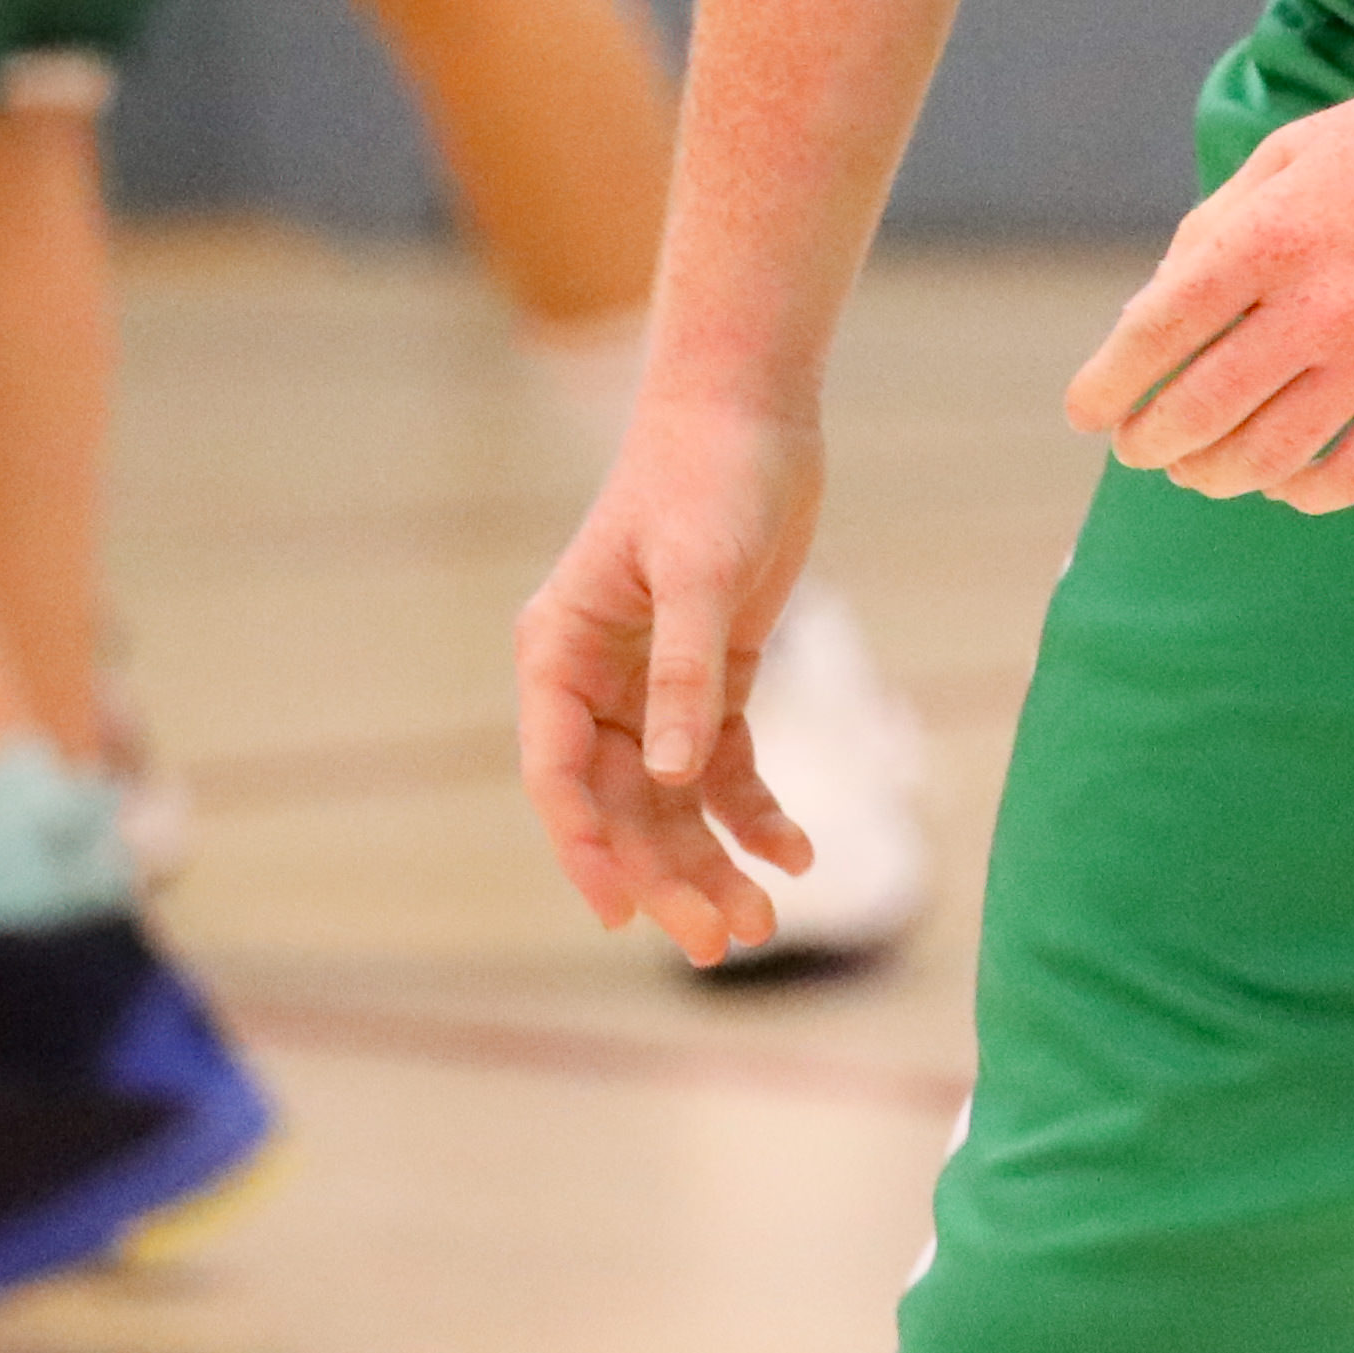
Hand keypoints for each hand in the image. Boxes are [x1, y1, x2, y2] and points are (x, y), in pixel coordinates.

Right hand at [515, 398, 823, 966]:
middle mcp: (596, 680)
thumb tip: (670, 776)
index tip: (621, 912)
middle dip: (666, 875)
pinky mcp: (711, 678)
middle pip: (620, 805)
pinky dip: (754, 815)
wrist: (753, 410)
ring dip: (710, 861)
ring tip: (760, 922)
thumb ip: (684, 672)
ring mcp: (652, 686)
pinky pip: (721, 768)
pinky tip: (795, 853)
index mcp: (560, 651)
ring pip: (670, 801)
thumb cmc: (710, 474)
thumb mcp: (699, 569)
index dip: (584, 849)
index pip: (558, 773)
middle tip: (719, 943)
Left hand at [1062, 54, 1353, 512]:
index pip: (1159, 330)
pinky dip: (1305, 493)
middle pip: (1202, 408)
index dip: (1108, 381)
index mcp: (1272, 233)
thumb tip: (1157, 308)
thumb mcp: (1292, 149)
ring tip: (1195, 472)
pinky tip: (1283, 484)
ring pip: (1270, 456)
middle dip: (1150, 442)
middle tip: (1137, 448)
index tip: (1083, 412)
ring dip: (1214, 475)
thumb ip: (1218, 225)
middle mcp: (1319, 303)